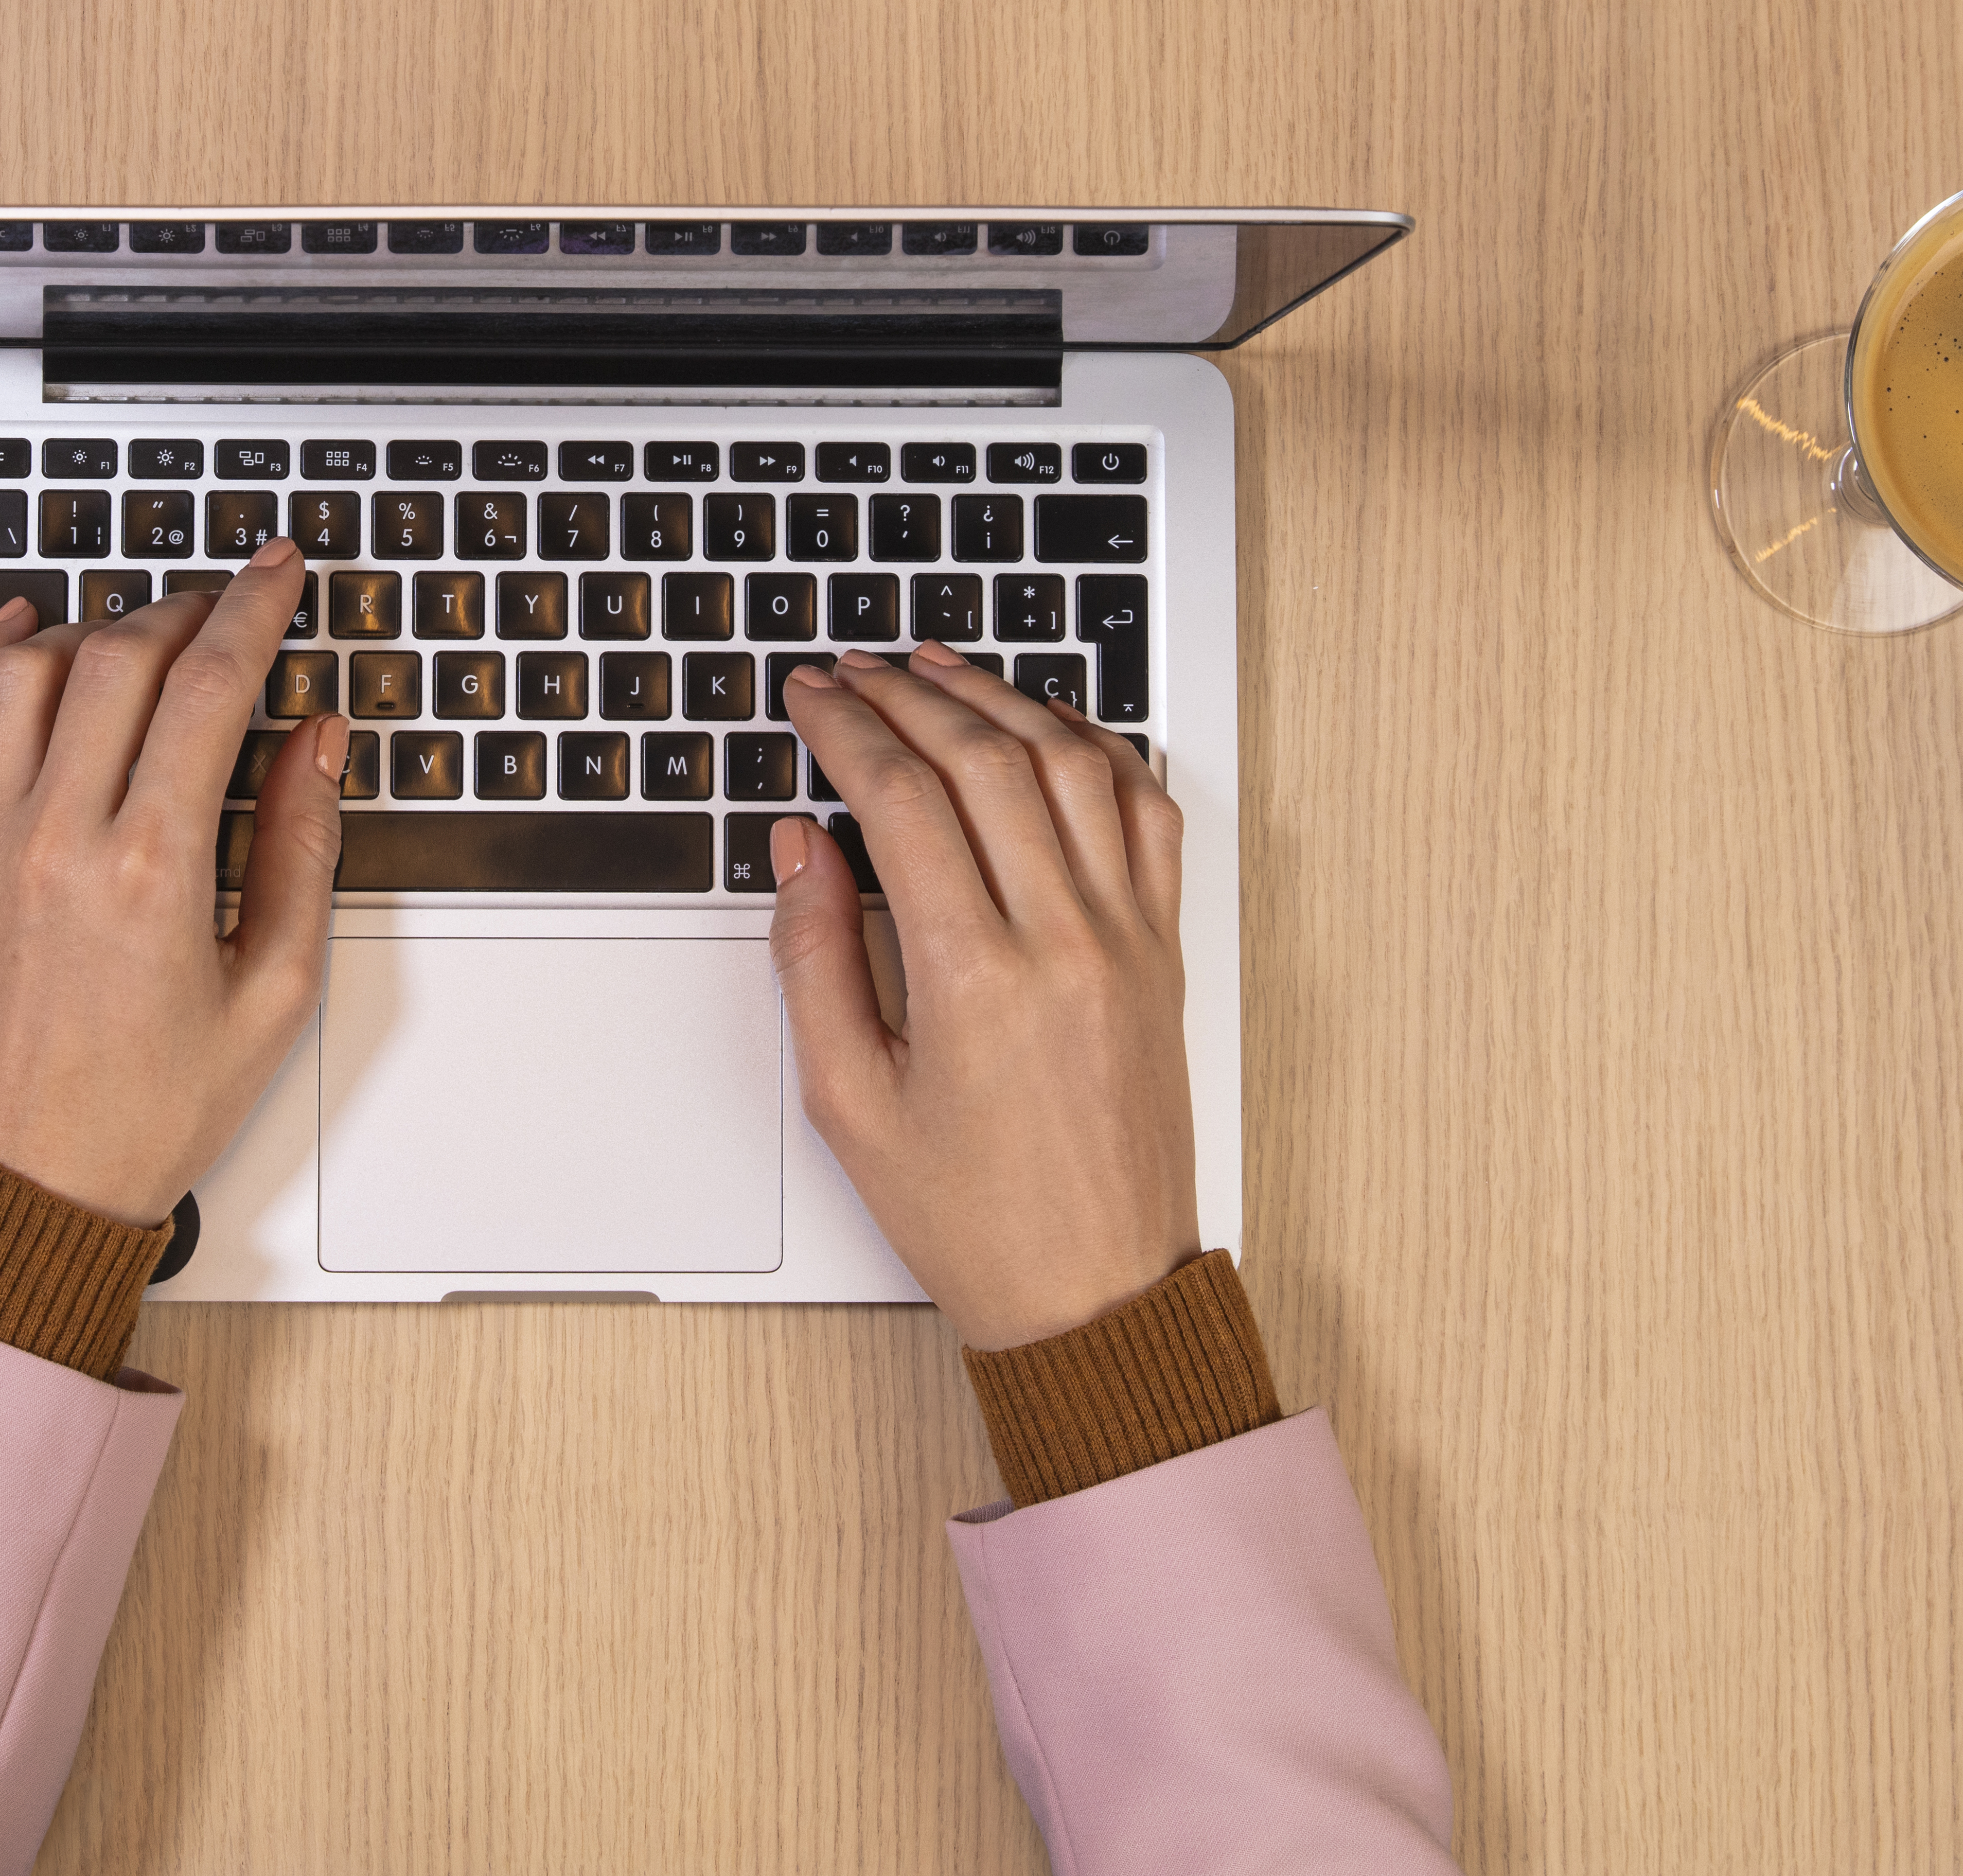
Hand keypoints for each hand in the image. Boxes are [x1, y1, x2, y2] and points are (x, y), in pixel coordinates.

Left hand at [0, 542, 343, 1226]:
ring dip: (92, 627)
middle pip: (119, 657)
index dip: (252, 608)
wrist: (28, 1190)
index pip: (207, 686)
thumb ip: (299, 853)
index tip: (277, 571)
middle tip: (228, 604)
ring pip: (26, 672)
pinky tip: (17, 634)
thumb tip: (314, 746)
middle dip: (185, 608)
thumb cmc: (147, 1111)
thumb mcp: (272, 995)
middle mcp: (56, 839)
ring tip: (143, 632)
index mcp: (148, 871)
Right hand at [772, 646, 1197, 1351]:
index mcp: (974, 979)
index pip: (901, 798)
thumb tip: (798, 847)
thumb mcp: (849, 1102)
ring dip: (1000, 699)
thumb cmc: (973, 1217)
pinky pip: (1147, 815)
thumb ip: (813, 962)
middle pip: (983, 759)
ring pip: (1071, 765)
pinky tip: (1049, 727)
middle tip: (854, 669)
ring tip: (939, 668)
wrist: (1096, 1293)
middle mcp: (1063, 941)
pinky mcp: (1164, 951)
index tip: (810, 696)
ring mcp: (1127, 939)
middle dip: (907, 695)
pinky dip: (1098, 750)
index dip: (845, 727)